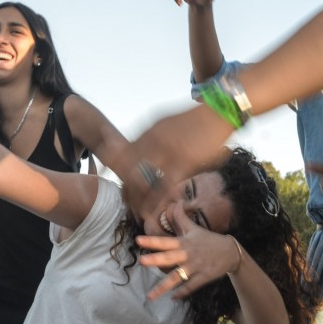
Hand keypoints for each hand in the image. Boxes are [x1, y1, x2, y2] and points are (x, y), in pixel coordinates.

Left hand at [118, 105, 234, 219]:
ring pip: (142, 179)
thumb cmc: (196, 119)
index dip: (113, 163)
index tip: (104, 173)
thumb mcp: (167, 121)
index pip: (125, 150)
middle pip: (129, 166)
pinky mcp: (183, 163)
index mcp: (150, 129)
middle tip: (122, 199)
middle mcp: (155, 140)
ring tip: (133, 209)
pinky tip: (147, 211)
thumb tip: (140, 144)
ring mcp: (168, 151)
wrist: (219, 112)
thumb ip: (152, 134)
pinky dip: (153, 202)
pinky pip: (162, 187)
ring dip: (136, 197)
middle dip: (124, 184)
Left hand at [136, 202, 240, 300]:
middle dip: (156, 260)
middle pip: (170, 258)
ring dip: (163, 286)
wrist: (230, 251)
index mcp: (184, 242)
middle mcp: (188, 254)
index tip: (138, 240)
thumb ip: (181, 217)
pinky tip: (172, 298)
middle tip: (142, 262)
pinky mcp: (204, 277)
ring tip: (150, 296)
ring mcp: (196, 266)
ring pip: (177, 277)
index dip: (152, 240)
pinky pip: (190, 287)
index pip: (166, 241)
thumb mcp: (194, 228)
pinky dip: (182, 293)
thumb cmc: (208, 240)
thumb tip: (176, 202)